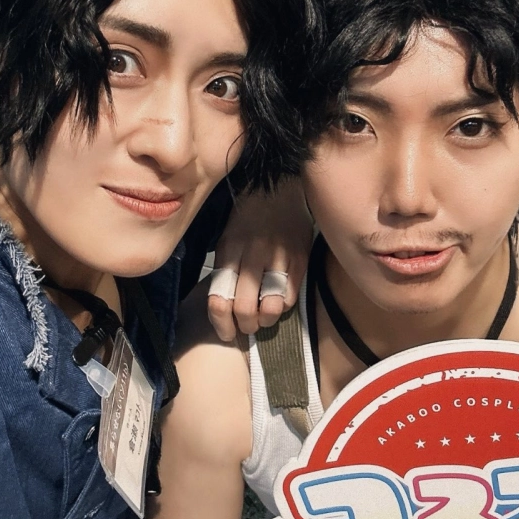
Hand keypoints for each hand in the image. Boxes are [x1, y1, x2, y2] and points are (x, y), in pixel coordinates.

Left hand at [208, 177, 313, 340]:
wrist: (280, 187)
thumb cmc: (250, 215)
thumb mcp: (228, 236)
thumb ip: (227, 267)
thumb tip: (225, 305)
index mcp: (230, 250)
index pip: (219, 299)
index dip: (221, 323)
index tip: (226, 332)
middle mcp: (252, 255)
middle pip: (244, 309)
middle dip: (245, 326)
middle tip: (246, 328)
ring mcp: (278, 257)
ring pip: (270, 307)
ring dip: (266, 321)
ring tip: (264, 318)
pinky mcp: (299, 259)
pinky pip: (290, 296)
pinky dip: (284, 306)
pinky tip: (279, 302)